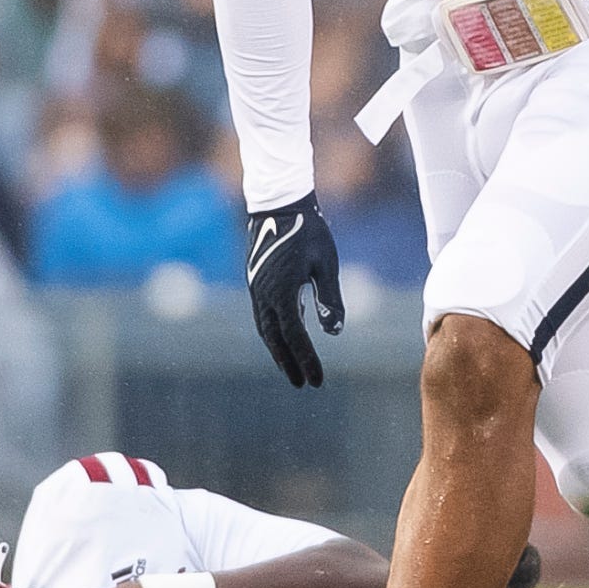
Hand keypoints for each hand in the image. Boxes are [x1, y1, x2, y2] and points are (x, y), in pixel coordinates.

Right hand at [245, 193, 342, 387]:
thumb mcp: (326, 264)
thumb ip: (329, 299)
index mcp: (282, 292)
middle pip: (275, 339)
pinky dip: (272, 333)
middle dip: (288, 363)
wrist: (279, 203)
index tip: (317, 381)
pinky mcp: (255, 281)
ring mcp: (256, 288)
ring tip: (291, 368)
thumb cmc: (308, 230)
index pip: (295, 337)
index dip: (306, 360)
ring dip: (278, 350)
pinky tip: (283, 338)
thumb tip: (333, 332)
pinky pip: (263, 315)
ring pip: (265, 329)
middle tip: (302, 384)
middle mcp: (264, 294)